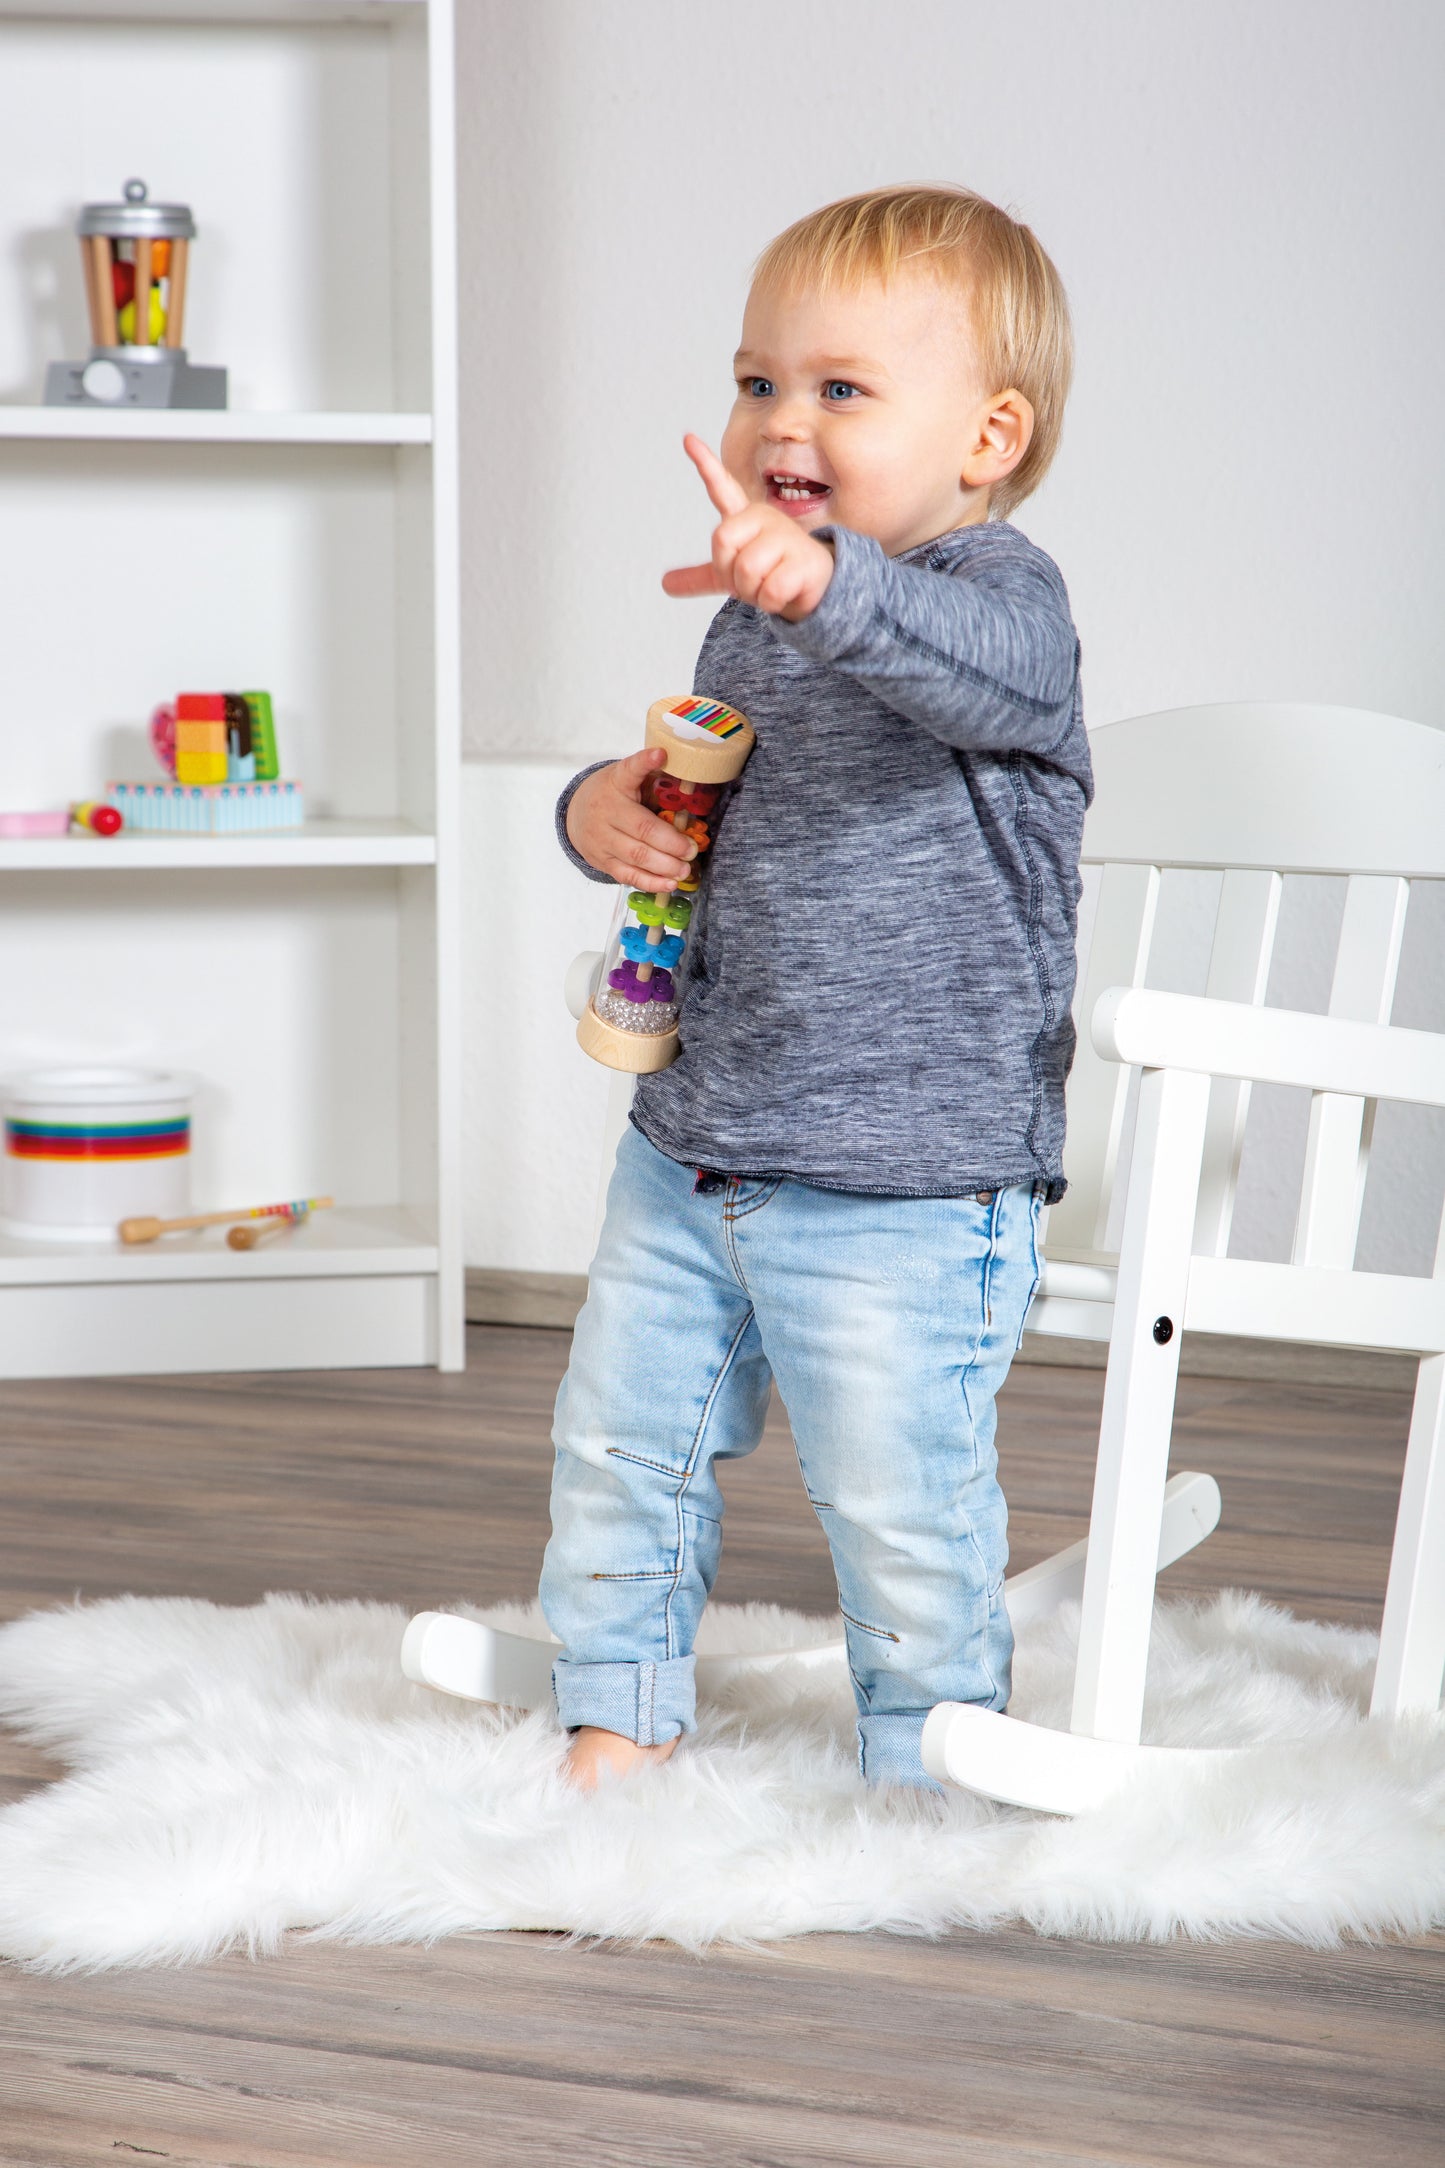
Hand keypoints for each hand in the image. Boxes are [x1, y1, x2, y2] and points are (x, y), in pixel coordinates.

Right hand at [566, 747, 700, 888]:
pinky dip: (651, 882)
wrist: (576, 813)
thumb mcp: (628, 778)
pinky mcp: (602, 861)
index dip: (645, 763)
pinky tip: (670, 883)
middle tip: (691, 850)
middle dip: (671, 842)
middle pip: (641, 829)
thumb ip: (653, 778)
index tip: (661, 754)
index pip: (630, 770)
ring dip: (664, 865)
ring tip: (685, 869)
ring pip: (635, 856)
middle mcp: (606, 811)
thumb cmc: (614, 794)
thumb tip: (690, 785)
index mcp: (616, 783)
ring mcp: (602, 839)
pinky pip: (628, 875)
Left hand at [662, 434, 834, 619]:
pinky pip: (771, 590)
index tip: (687, 438)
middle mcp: (764, 519)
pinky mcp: (804, 561)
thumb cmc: (770, 570)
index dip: (705, 464)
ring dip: (752, 592)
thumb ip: (701, 576)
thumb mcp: (733, 573)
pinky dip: (771, 602)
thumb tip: (665, 584)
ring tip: (768, 586)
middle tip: (749, 580)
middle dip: (729, 573)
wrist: (812, 586)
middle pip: (721, 542)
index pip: (722, 487)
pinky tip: (785, 593)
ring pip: (747, 570)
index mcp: (744, 518)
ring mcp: (786, 537)